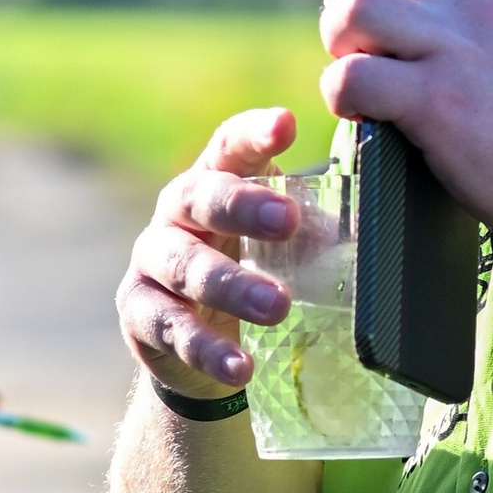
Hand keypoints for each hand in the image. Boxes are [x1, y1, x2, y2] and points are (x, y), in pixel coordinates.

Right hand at [115, 107, 305, 395]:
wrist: (197, 340)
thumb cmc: (252, 267)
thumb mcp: (282, 242)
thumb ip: (312, 230)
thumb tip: (353, 231)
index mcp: (216, 180)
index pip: (230, 146)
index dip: (254, 135)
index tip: (286, 124)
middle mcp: (176, 213)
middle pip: (200, 198)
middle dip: (242, 207)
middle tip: (288, 220)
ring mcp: (152, 261)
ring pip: (184, 267)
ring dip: (231, 286)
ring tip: (277, 306)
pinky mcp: (138, 312)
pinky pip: (171, 329)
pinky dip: (208, 350)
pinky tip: (241, 367)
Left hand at [318, 0, 492, 240]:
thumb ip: (485, 29)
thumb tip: (424, 38)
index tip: (382, 20)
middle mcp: (475, 3)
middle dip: (352, 0)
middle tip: (350, 43)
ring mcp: (453, 48)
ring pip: (355, 9)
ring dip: (339, 42)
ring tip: (352, 75)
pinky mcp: (433, 100)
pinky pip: (352, 76)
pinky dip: (340, 95)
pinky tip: (358, 115)